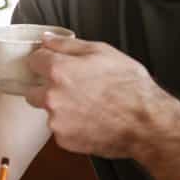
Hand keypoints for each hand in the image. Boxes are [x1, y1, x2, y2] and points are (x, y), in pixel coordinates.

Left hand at [25, 35, 179, 160]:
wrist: (146, 123)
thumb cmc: (129, 85)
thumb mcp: (102, 52)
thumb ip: (67, 45)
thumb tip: (46, 39)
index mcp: (58, 71)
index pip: (34, 61)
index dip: (46, 61)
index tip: (55, 65)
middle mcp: (51, 97)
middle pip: (33, 90)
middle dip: (48, 88)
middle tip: (75, 89)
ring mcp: (56, 121)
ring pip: (48, 112)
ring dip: (61, 109)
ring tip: (89, 107)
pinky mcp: (64, 140)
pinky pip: (60, 130)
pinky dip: (71, 126)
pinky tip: (91, 121)